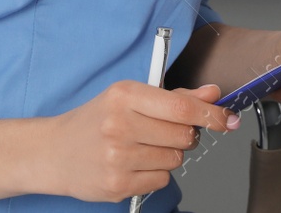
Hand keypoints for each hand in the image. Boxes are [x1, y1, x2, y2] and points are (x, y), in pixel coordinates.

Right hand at [43, 80, 240, 202]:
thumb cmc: (96, 120)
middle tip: (162, 131)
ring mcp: (117, 158)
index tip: (227, 118)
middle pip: (184, 135)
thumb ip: (175, 96)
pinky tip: (134, 164)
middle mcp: (119, 125)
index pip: (181, 107)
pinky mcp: (117, 185)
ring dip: (168, 154)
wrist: (54, 152)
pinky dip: (155, 173)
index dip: (211, 114)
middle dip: (183, 135)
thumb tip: (213, 94)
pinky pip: (162, 180)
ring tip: (142, 147)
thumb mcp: (130, 97)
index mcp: (124, 96)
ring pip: (175, 159)